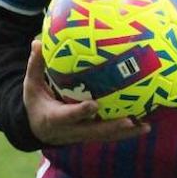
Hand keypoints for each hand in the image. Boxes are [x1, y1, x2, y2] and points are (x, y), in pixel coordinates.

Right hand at [23, 37, 150, 144]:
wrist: (37, 129)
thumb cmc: (36, 102)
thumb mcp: (31, 85)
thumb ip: (35, 66)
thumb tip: (37, 42)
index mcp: (54, 119)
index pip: (68, 116)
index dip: (80, 112)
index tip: (93, 104)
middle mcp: (70, 131)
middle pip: (93, 131)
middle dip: (111, 127)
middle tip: (129, 120)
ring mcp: (83, 135)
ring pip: (105, 136)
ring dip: (125, 133)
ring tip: (145, 126)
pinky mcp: (92, 136)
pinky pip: (110, 135)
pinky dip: (127, 132)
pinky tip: (145, 126)